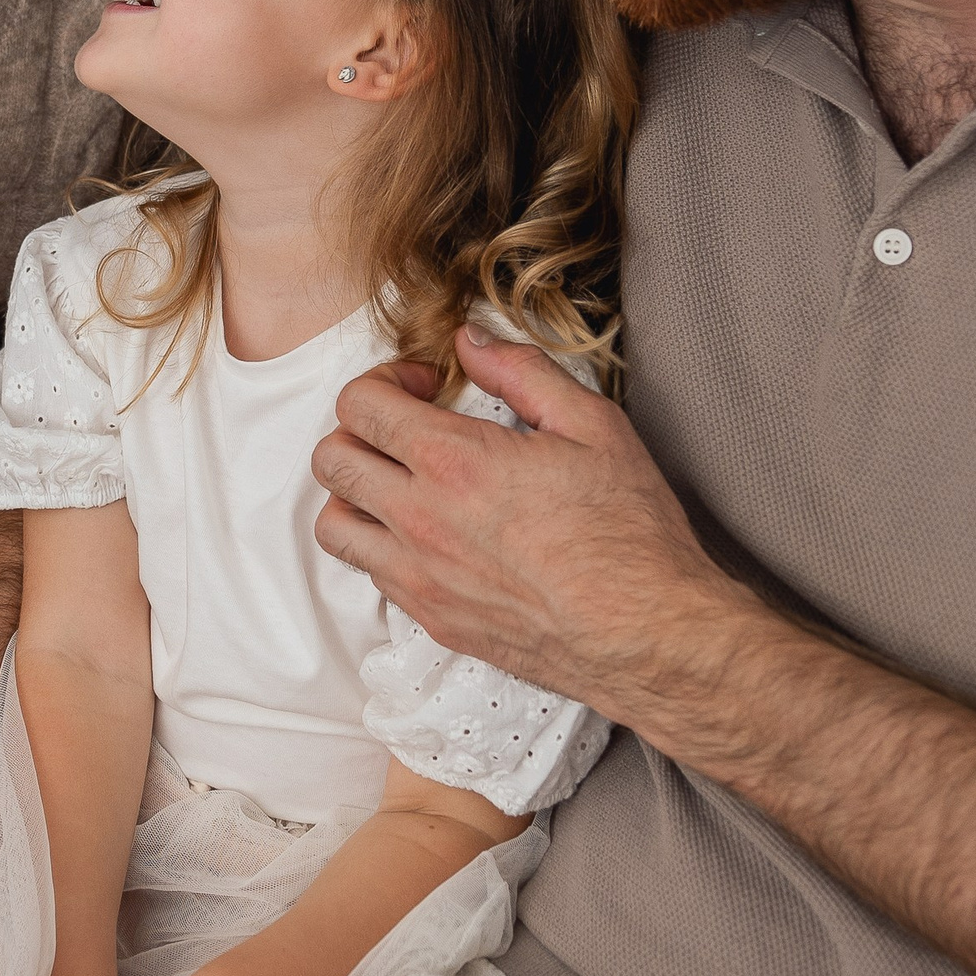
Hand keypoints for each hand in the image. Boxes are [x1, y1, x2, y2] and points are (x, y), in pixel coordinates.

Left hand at [311, 324, 746, 749]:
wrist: (645, 633)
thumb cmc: (629, 533)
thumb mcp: (592, 424)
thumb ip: (521, 371)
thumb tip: (471, 341)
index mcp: (453, 461)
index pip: (360, 405)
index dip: (385, 381)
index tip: (425, 389)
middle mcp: (419, 520)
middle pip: (330, 460)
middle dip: (359, 430)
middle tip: (406, 430)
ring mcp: (419, 577)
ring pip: (333, 526)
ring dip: (356, 494)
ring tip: (403, 485)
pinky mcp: (432, 620)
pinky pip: (371, 575)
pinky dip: (382, 548)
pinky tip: (430, 537)